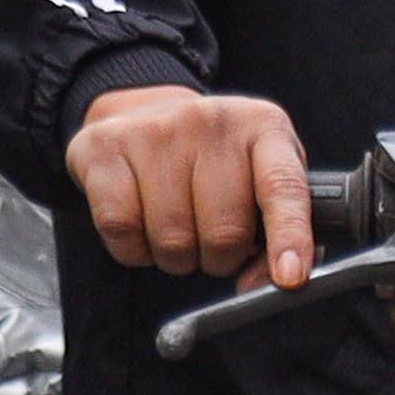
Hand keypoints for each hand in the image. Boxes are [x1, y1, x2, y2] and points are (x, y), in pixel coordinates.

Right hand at [66, 87, 313, 280]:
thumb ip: (277, 230)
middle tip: (215, 246)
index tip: (290, 277)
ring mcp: (155, 130)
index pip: (283, 187)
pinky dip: (134, 250)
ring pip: (172, 239)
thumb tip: (268, 282)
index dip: (289, 236)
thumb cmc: (214, 160)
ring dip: (178, 258)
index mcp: (264, 127)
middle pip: (224, 231)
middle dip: (221, 259)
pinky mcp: (104, 147)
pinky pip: (122, 230)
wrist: (142, 112)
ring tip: (179, 230)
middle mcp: (212, 120)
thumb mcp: (260, 178)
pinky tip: (142, 226)